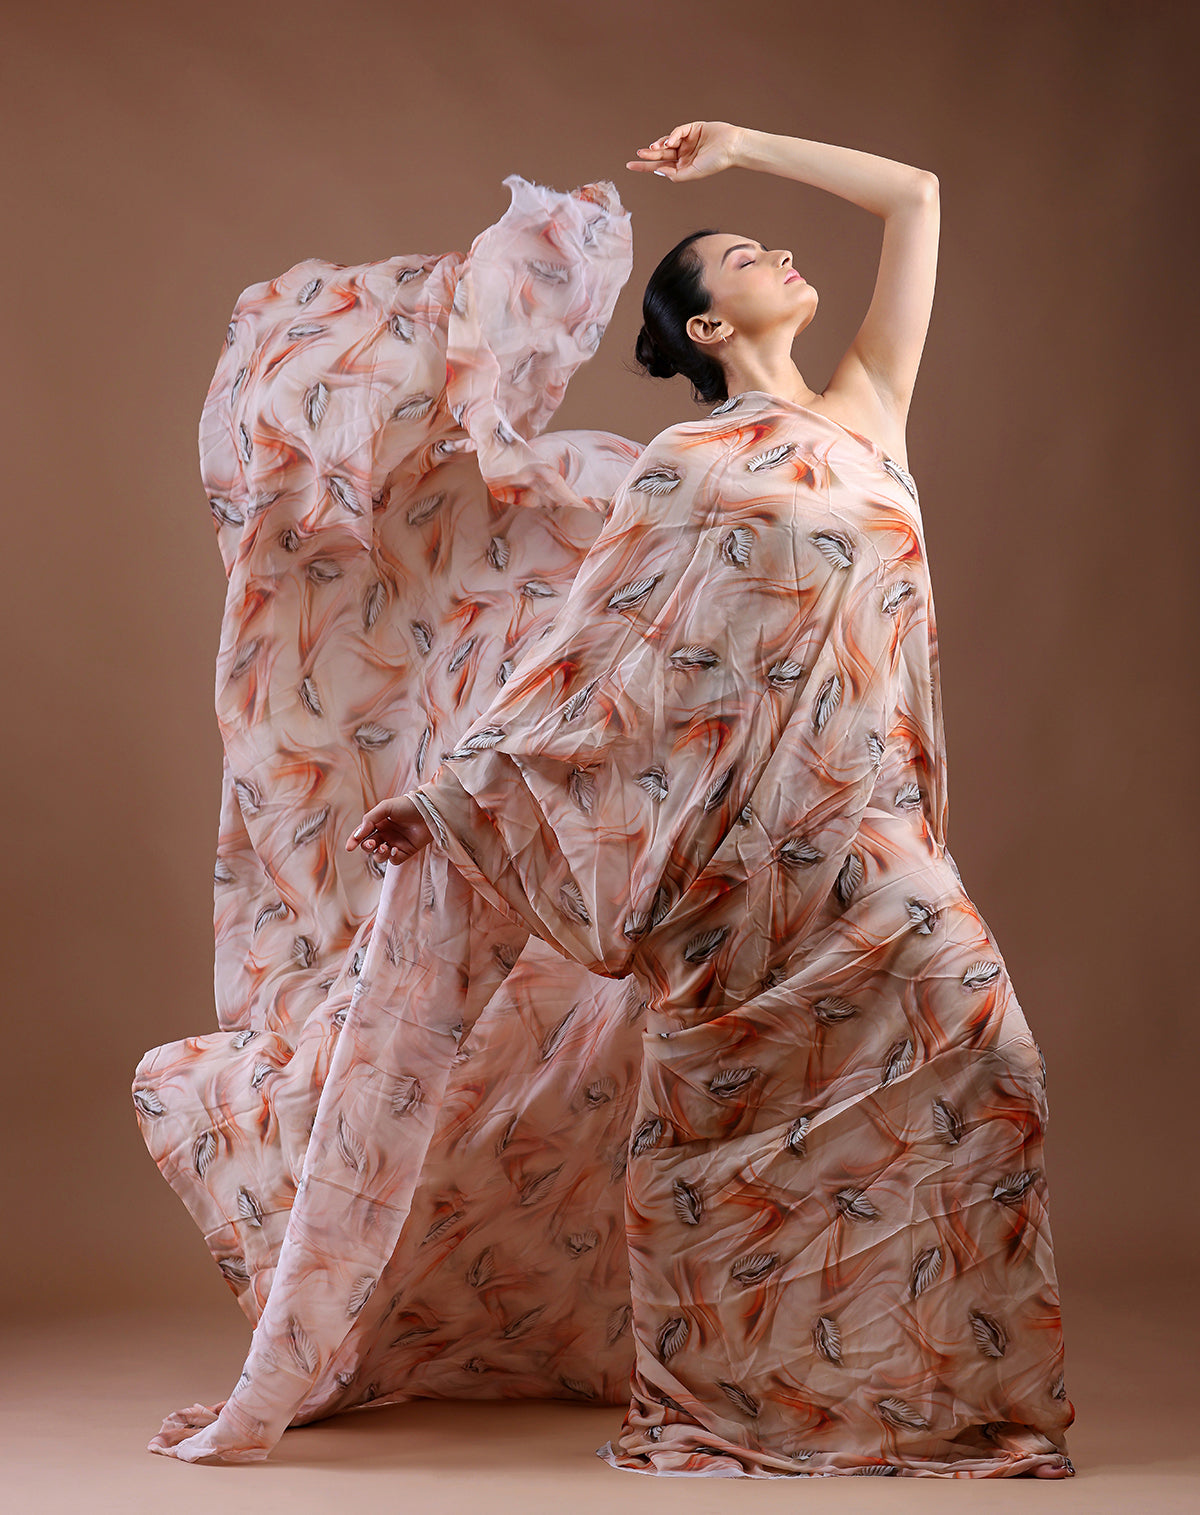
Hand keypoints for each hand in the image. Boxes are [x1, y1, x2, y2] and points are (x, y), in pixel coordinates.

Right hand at [346, 793, 432, 864]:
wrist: (428, 811)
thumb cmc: (407, 806)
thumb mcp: (385, 808)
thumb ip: (369, 820)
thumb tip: (357, 835)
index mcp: (379, 824)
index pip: (362, 834)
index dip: (354, 841)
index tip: (349, 848)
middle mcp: (386, 835)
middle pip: (369, 847)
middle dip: (367, 847)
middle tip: (372, 843)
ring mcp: (395, 844)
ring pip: (379, 856)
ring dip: (378, 854)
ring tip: (384, 847)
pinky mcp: (405, 852)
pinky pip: (393, 860)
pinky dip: (391, 857)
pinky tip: (395, 849)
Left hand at [626, 122, 744, 182]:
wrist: (731, 147)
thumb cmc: (716, 162)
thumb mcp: (693, 173)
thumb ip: (676, 175)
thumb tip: (658, 171)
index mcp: (682, 167)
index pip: (659, 167)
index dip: (645, 166)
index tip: (630, 165)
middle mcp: (683, 154)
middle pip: (660, 155)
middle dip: (648, 155)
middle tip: (638, 155)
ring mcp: (687, 141)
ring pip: (667, 143)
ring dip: (658, 146)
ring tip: (652, 149)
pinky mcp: (692, 128)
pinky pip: (678, 132)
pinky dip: (673, 135)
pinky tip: (671, 141)